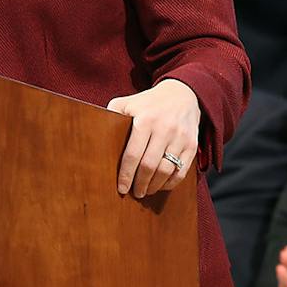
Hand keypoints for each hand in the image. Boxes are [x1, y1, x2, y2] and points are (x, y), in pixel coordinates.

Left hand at [106, 78, 199, 197]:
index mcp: (145, 119)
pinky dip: (171, 183)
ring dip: (154, 186)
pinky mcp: (192, 144)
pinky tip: (162, 185)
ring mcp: (180, 137)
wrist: (183, 93)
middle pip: (149, 166)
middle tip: (135, 192)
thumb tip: (95, 134)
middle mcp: (164, 128)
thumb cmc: (149, 102)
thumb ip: (112, 115)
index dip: (126, 175)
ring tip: (146, 191)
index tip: (121, 188)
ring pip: (166, 171)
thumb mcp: (128, 102)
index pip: (133, 154)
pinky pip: (182, 171)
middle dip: (140, 184)